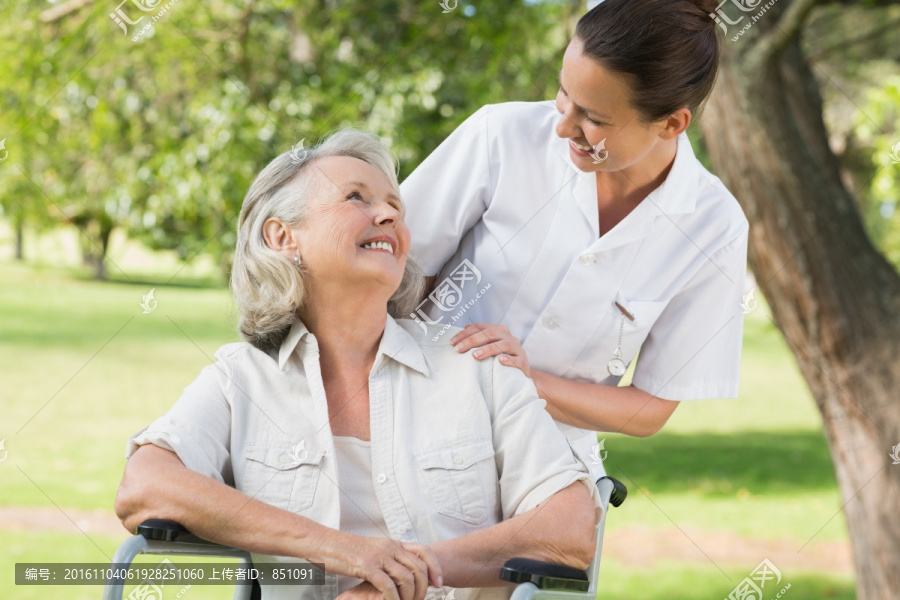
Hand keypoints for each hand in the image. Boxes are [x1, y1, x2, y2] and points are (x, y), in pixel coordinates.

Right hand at [318, 532, 441, 599]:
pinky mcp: (367, 566)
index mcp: (393, 543)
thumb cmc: (346, 550)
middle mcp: (389, 547)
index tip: (439, 583)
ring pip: (407, 578)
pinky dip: (393, 599)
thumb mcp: (373, 550)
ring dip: (410, 596)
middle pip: (419, 567)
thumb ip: (389, 558)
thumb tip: (403, 570)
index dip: (436, 568)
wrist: (324, 543)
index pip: (424, 551)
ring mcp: (379, 556)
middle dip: (424, 588)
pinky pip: (388, 586)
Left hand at [451, 323, 530, 377]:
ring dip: (488, 349)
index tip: (452, 342)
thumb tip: (466, 326)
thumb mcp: (488, 347)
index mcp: (500, 331)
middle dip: (472, 340)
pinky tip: (499, 361)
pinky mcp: (524, 362)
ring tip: (475, 356)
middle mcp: (509, 338)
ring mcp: (518, 349)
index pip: (481, 327)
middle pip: (491, 334)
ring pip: (504, 345)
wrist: (519, 374)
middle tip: (459, 349)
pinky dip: (508, 360)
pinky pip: (517, 360)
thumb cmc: (500, 359)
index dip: (465, 333)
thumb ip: (479, 337)